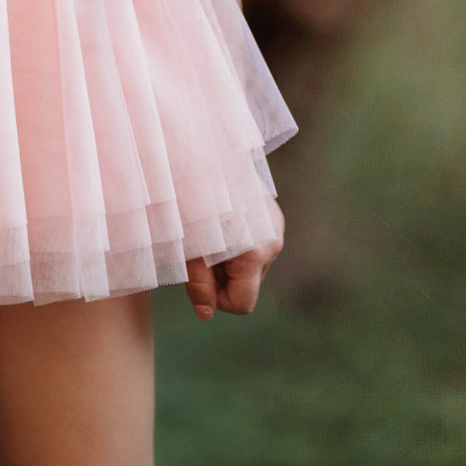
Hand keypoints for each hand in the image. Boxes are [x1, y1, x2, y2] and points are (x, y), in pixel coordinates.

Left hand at [184, 197, 284, 319]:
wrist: (205, 151)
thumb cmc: (191, 200)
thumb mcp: (188, 247)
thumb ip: (199, 285)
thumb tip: (206, 315)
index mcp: (255, 253)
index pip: (242, 304)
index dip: (216, 299)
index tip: (197, 277)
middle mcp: (273, 242)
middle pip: (247, 285)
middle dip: (222, 276)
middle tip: (198, 247)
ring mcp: (276, 227)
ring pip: (251, 266)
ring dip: (229, 259)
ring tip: (209, 230)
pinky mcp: (273, 215)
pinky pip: (256, 245)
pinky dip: (238, 242)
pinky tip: (221, 220)